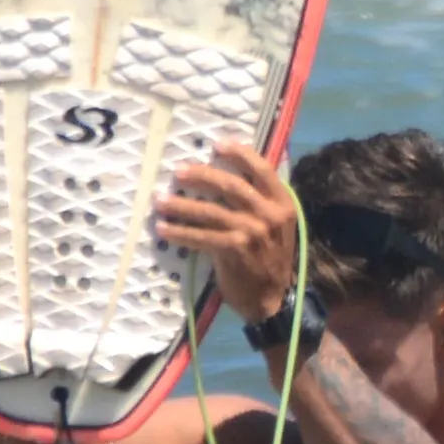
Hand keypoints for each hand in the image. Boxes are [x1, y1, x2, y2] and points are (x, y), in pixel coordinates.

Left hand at [152, 143, 299, 325]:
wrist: (272, 298)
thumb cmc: (270, 259)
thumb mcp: (277, 226)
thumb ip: (261, 203)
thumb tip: (227, 179)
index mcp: (283, 203)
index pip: (262, 169)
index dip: (239, 154)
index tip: (216, 144)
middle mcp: (270, 214)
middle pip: (230, 185)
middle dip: (200, 175)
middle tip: (178, 172)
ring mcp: (252, 231)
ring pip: (210, 210)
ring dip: (181, 205)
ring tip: (160, 200)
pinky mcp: (235, 249)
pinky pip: (201, 236)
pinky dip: (180, 232)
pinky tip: (163, 229)